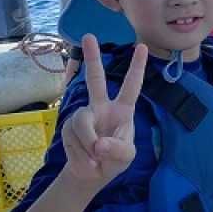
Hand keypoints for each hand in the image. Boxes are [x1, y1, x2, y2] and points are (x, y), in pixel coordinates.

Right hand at [61, 34, 146, 189]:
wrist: (90, 176)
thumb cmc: (114, 160)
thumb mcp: (126, 158)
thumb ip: (118, 150)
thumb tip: (99, 143)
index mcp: (122, 110)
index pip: (131, 86)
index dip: (137, 68)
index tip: (143, 47)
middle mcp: (101, 107)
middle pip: (95, 80)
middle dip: (92, 58)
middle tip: (89, 36)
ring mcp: (84, 116)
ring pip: (81, 123)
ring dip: (87, 144)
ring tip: (95, 161)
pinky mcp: (69, 127)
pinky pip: (72, 138)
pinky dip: (80, 155)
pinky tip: (85, 163)